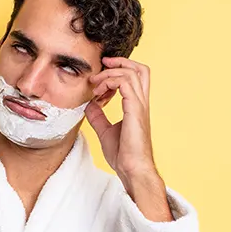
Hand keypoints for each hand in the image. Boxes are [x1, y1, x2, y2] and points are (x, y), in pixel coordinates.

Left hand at [86, 57, 157, 189]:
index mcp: (137, 106)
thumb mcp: (105, 131)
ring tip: (95, 83)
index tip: (100, 76)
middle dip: (120, 61)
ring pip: (132, 72)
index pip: (136, 77)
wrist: (132, 169)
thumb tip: (89, 105)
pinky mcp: (135, 110)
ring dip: (110, 73)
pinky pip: (125, 83)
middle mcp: (141, 103)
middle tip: (102, 64)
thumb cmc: (124, 155)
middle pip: (141, 69)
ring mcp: (140, 106)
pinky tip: (99, 93)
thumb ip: (98, 116)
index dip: (119, 70)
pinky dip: (110, 82)